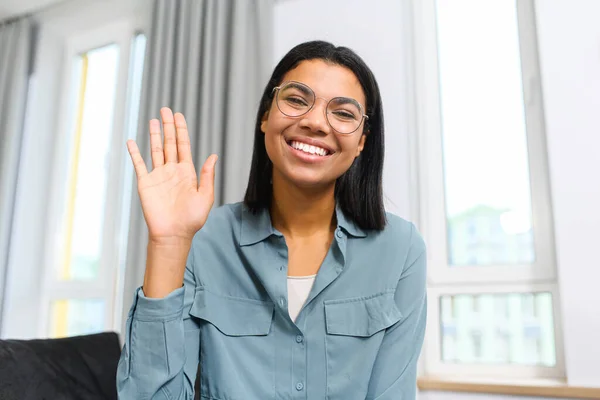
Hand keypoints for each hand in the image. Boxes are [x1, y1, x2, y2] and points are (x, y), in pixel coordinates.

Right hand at [127, 107, 216, 244]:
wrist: (174, 234)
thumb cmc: (192, 220)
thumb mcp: (205, 196)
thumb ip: (207, 175)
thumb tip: (213, 156)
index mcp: (187, 172)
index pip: (184, 146)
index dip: (181, 130)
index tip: (179, 116)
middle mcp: (172, 171)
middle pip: (169, 143)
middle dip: (169, 126)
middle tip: (166, 110)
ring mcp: (158, 176)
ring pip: (155, 150)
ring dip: (154, 135)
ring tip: (154, 120)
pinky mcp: (146, 184)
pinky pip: (139, 165)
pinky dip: (135, 153)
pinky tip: (131, 141)